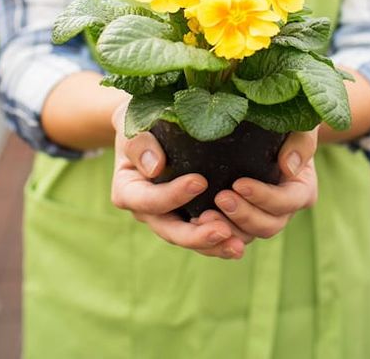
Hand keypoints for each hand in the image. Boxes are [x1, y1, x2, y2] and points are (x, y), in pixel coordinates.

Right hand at [109, 104, 247, 259]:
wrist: (151, 127)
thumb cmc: (140, 122)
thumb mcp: (133, 125)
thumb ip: (140, 144)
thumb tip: (155, 167)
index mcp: (128, 190)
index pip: (149, 200)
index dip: (173, 195)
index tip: (200, 181)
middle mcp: (147, 212)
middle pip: (170, 231)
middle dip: (196, 235)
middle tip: (223, 230)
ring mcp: (169, 219)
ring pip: (190, 241)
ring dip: (214, 246)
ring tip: (238, 244)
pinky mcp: (189, 219)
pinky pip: (204, 237)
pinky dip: (222, 242)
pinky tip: (241, 241)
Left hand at [214, 129, 317, 239]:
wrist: (272, 133)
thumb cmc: (289, 125)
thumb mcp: (301, 128)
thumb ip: (301, 143)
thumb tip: (288, 166)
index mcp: (301, 190)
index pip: (286, 201)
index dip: (264, 197)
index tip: (239, 183)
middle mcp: (284, 210)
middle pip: (269, 225)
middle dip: (244, 215)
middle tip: (220, 198)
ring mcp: (263, 217)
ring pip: (248, 235)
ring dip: (228, 228)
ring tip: (204, 216)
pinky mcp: (242, 218)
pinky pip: (231, 234)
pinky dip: (216, 231)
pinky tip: (197, 221)